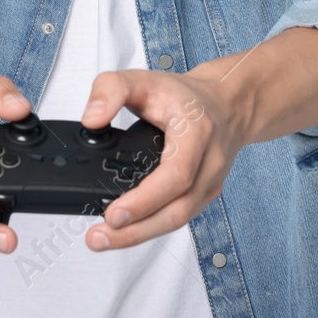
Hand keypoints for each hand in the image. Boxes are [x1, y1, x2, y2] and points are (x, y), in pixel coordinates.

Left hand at [76, 66, 249, 251]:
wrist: (226, 104)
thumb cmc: (184, 95)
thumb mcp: (143, 78)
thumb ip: (111, 90)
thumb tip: (91, 120)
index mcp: (197, 131)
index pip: (177, 174)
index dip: (146, 199)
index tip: (114, 212)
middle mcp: (209, 162)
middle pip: (177, 209)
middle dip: (136, 230)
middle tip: (99, 237)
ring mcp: (210, 183)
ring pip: (179, 219)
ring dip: (141, 235)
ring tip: (104, 240)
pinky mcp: (205, 195)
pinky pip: (179, 217)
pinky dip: (151, 228)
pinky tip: (126, 232)